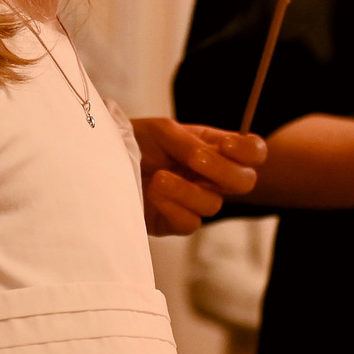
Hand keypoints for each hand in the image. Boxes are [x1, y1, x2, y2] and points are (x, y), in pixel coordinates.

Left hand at [131, 119, 264, 235]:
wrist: (100, 163)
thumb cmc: (133, 141)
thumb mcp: (163, 131)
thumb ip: (189, 143)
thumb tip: (206, 158)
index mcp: (214, 149)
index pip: (253, 152)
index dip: (249, 151)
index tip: (225, 145)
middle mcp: (210, 177)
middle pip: (244, 182)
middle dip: (224, 172)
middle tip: (197, 160)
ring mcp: (194, 201)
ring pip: (213, 204)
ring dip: (188, 190)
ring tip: (159, 178)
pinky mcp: (173, 223)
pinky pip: (189, 223)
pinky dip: (173, 207)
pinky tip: (153, 194)